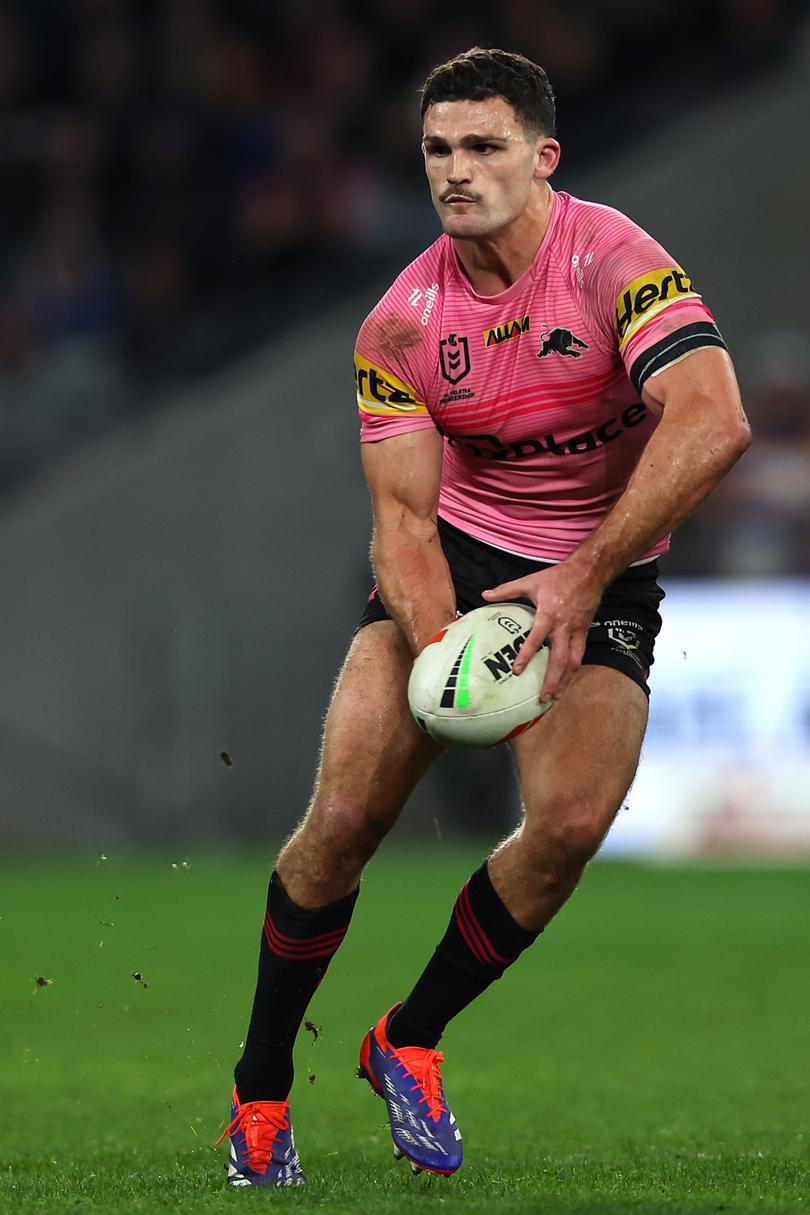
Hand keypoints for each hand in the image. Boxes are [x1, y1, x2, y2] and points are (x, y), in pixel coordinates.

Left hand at [481, 559, 603, 702]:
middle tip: (543, 698)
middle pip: (560, 659)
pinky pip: (580, 655)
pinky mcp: (585, 632)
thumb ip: (507, 590)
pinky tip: (566, 680)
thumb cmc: (558, 577)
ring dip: (564, 681)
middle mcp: (564, 627)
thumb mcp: (530, 581)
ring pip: (573, 662)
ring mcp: (577, 631)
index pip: (537, 639)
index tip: (517, 671)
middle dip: (552, 680)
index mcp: (549, 614)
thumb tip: (484, 595)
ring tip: (555, 697)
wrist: (589, 572)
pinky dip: (573, 670)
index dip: (526, 655)